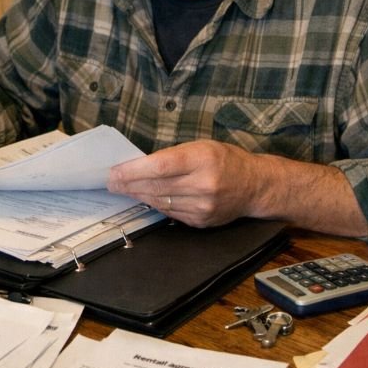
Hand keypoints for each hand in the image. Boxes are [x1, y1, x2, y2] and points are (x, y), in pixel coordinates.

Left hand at [107, 139, 367, 236]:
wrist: (256, 186)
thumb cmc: (226, 159)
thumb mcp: (202, 147)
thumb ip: (173, 156)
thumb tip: (138, 166)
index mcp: (203, 159)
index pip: (160, 166)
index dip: (133, 171)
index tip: (114, 172)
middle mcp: (203, 185)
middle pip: (155, 186)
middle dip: (128, 185)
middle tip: (110, 182)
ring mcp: (203, 207)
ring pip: (159, 202)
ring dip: (138, 196)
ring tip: (122, 189)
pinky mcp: (201, 221)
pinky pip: (170, 213)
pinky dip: (156, 204)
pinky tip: (145, 198)